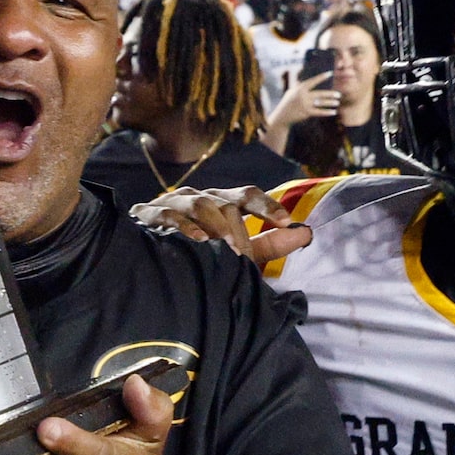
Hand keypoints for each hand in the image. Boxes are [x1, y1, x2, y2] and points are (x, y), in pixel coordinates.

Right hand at [128, 184, 315, 266]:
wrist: (147, 258)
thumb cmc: (198, 252)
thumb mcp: (237, 249)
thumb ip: (270, 243)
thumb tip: (307, 233)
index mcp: (219, 201)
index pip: (246, 195)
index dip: (267, 206)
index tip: (286, 222)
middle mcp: (199, 196)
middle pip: (226, 205)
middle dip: (238, 233)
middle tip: (243, 259)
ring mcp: (172, 202)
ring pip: (201, 204)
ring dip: (216, 227)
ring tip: (227, 250)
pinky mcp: (147, 213)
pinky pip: (168, 215)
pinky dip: (184, 227)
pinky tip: (198, 242)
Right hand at [266, 72, 337, 133]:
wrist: (282, 116)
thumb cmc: (288, 102)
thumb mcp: (291, 92)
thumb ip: (300, 86)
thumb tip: (309, 81)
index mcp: (299, 89)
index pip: (312, 81)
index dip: (321, 77)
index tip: (330, 73)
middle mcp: (303, 96)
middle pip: (320, 94)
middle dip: (330, 94)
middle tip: (339, 95)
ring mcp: (305, 104)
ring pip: (321, 103)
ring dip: (330, 103)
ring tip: (337, 102)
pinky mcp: (306, 113)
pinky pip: (319, 112)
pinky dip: (327, 112)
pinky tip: (333, 112)